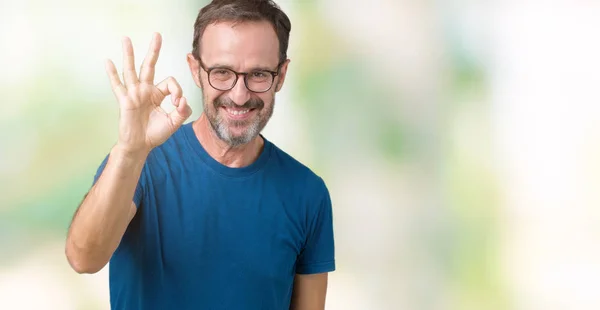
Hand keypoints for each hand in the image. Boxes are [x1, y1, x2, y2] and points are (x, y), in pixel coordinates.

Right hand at [105, 33, 191, 155]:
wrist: (140, 146)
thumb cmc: (155, 133)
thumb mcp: (174, 122)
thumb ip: (182, 111)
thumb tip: (183, 100)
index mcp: (157, 94)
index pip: (170, 83)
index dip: (177, 90)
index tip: (178, 103)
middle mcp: (145, 90)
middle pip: (149, 66)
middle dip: (154, 50)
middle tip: (157, 34)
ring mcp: (134, 94)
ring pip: (131, 70)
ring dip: (129, 54)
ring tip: (126, 39)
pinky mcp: (125, 101)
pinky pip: (118, 85)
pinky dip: (112, 74)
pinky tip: (108, 61)